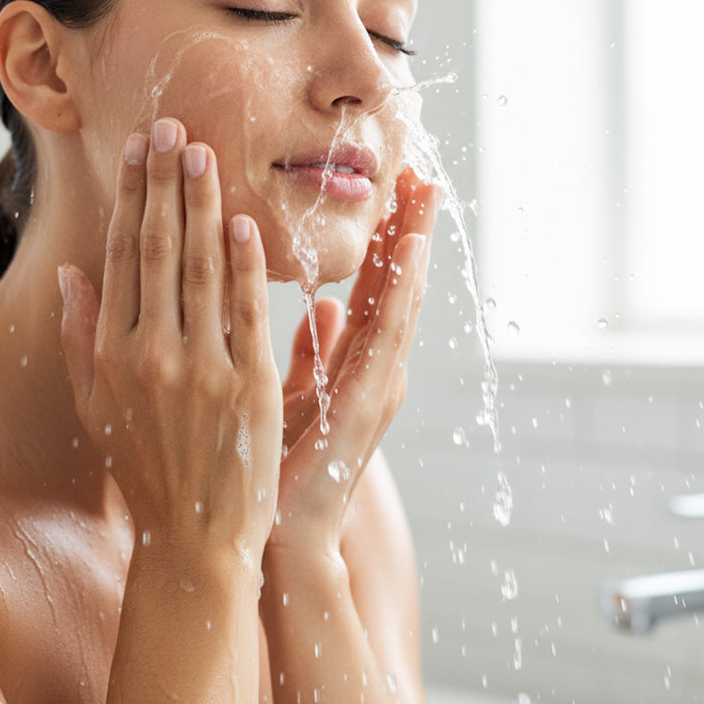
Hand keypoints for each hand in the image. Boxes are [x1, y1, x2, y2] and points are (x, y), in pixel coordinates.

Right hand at [58, 118, 282, 560]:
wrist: (194, 536)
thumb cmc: (146, 467)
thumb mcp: (94, 407)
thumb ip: (78, 338)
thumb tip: (73, 273)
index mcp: (111, 355)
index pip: (120, 258)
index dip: (130, 200)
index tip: (138, 152)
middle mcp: (149, 354)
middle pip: (157, 250)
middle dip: (166, 184)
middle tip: (173, 127)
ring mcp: (200, 368)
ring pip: (200, 269)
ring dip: (202, 206)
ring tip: (203, 153)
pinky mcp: (247, 384)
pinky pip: (245, 310)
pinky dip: (244, 263)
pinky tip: (242, 221)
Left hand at [271, 167, 440, 551]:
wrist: (278, 533)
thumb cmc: (281, 462)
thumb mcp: (298, 395)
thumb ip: (315, 351)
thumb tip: (326, 306)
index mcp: (355, 361)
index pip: (373, 285)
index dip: (383, 236)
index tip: (389, 188)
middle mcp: (375, 366)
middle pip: (395, 284)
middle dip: (407, 227)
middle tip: (416, 171)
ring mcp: (378, 382)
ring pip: (401, 299)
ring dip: (414, 244)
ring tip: (424, 193)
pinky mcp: (368, 401)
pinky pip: (386, 335)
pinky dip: (402, 291)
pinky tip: (409, 251)